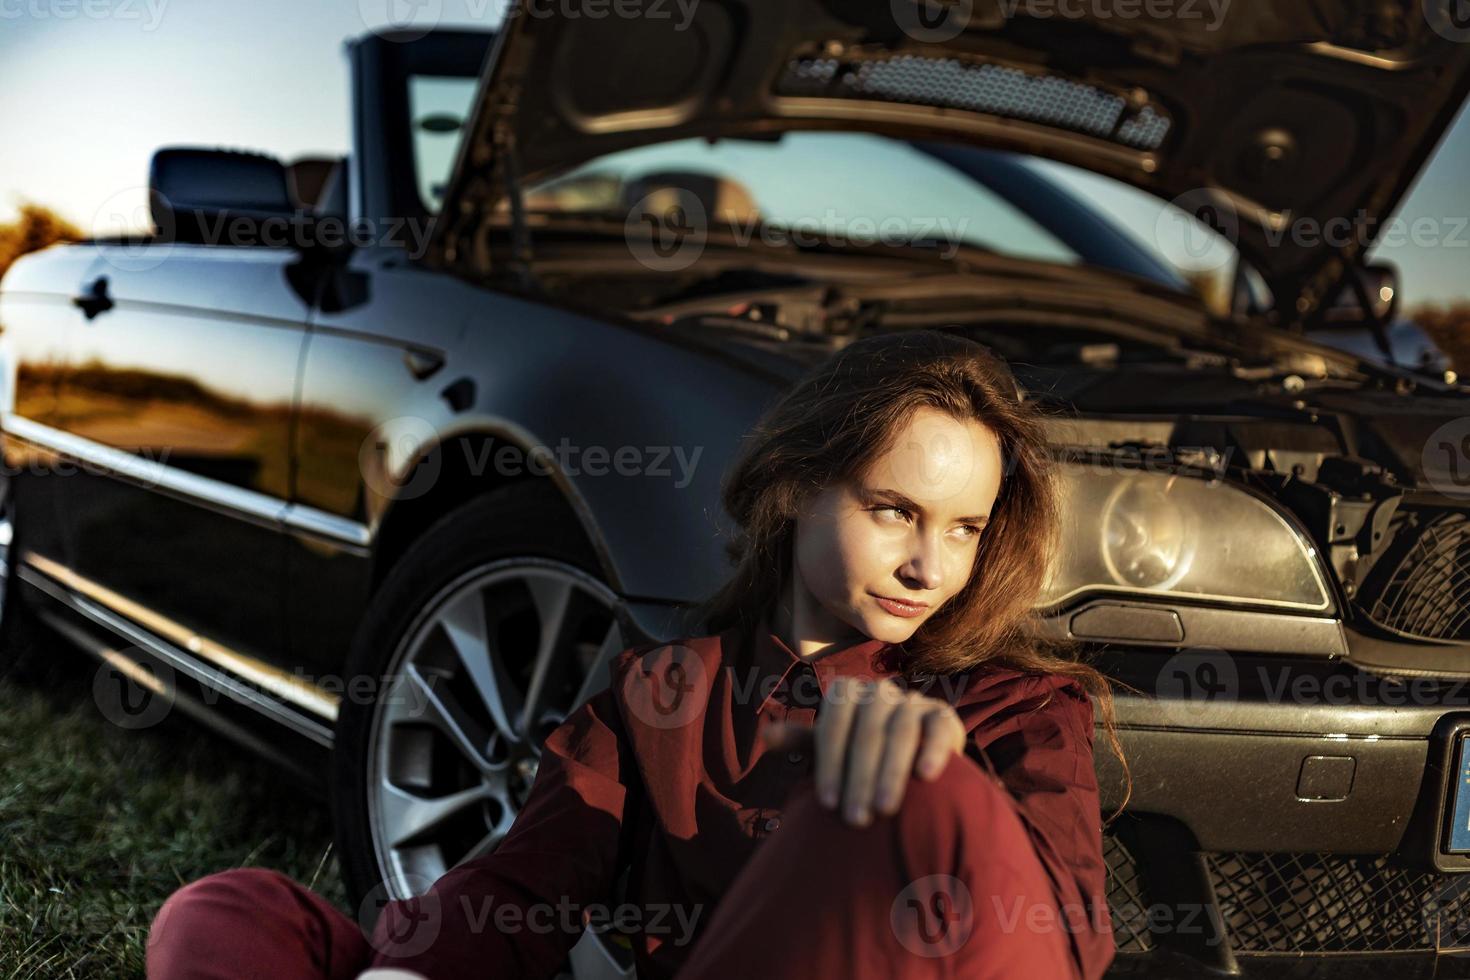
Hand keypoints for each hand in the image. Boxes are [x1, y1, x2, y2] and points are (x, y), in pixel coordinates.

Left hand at [762, 676, 966, 826]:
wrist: (909, 755)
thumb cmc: (859, 755)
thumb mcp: (830, 747)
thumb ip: (801, 741)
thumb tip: (766, 735)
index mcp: (846, 695)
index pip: (833, 728)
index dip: (829, 765)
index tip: (827, 805)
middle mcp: (879, 692)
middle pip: (866, 733)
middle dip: (860, 778)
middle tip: (856, 819)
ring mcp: (912, 700)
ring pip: (900, 732)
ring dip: (891, 772)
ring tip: (885, 810)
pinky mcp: (942, 714)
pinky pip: (938, 727)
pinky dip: (933, 750)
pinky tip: (925, 777)